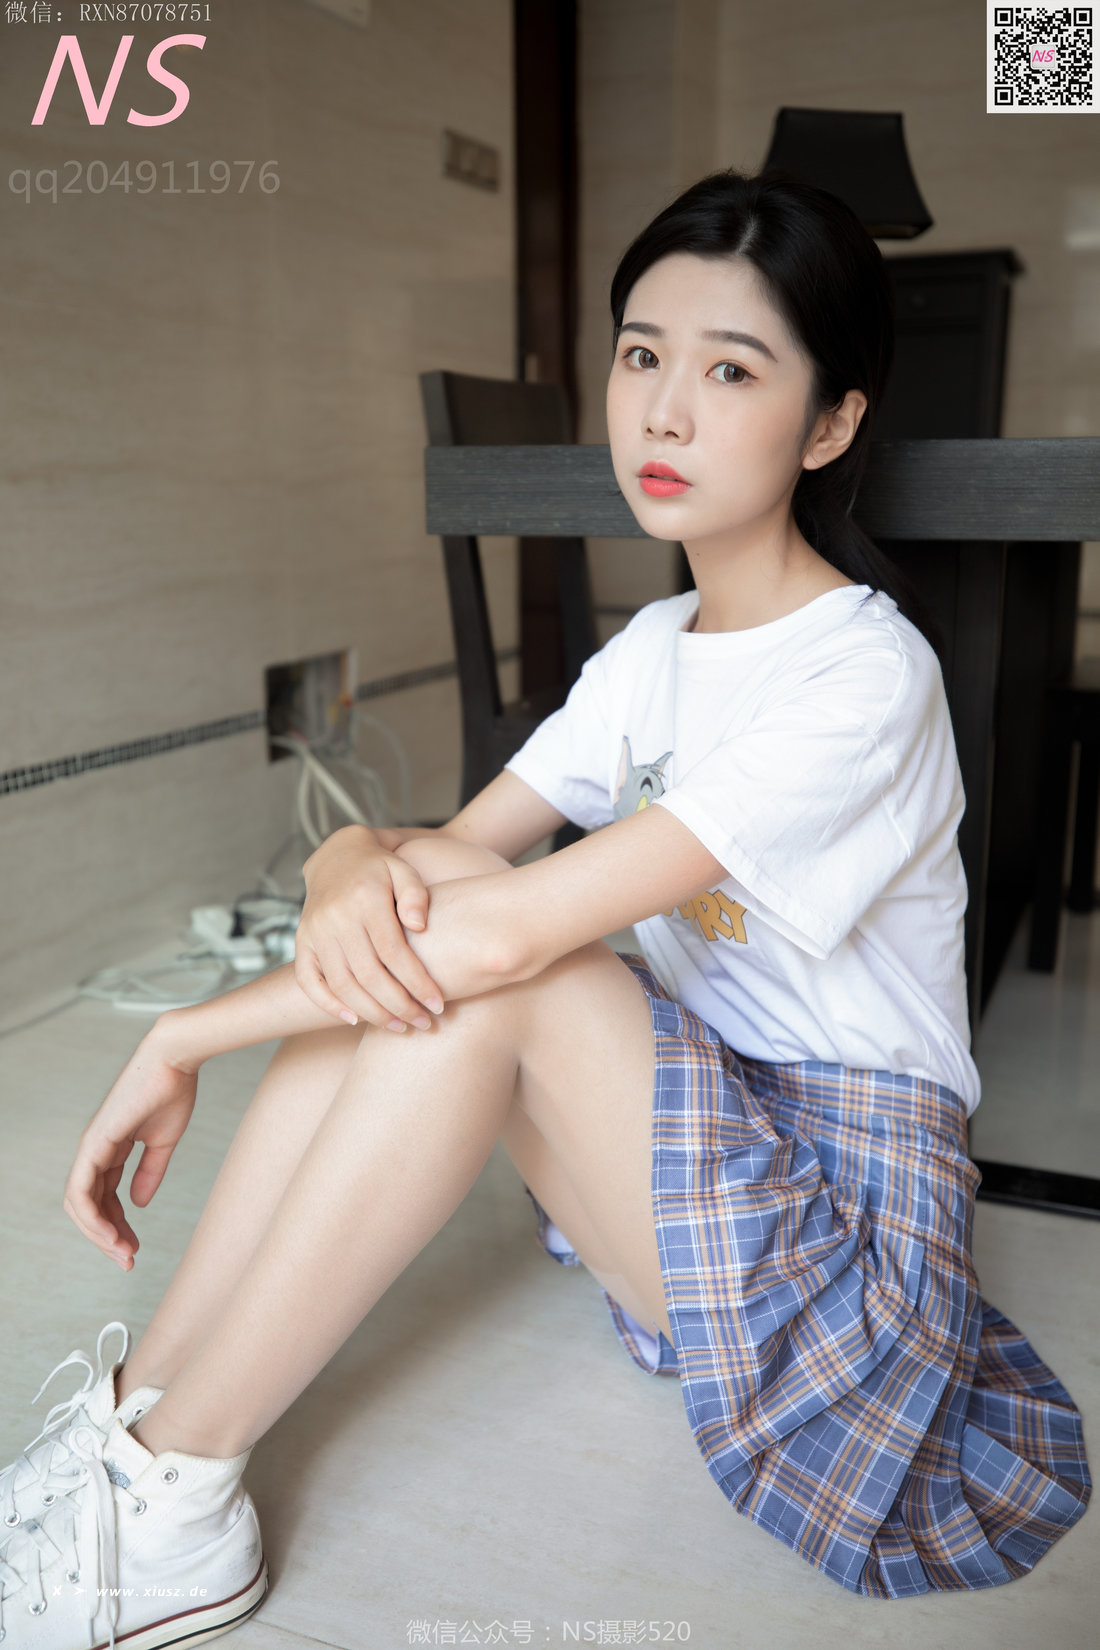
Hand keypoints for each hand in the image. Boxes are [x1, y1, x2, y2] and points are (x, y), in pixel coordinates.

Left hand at [62, 1024, 199, 1269]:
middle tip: (127, 1260)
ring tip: (123, 1253)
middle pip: (88, 1205)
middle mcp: (95, 1150)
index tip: (135, 1248)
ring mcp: (91, 1146)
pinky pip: (81, 1189)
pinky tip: (109, 1233)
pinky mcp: (95, 1143)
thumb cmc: (171, 1091)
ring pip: (80, 1203)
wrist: (174, 1061)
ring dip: (99, 1233)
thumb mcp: (162, 1142)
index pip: (105, 1197)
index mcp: (111, 1149)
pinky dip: (92, 1216)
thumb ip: (150, 1172)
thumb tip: (138, 1203)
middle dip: (106, 1237)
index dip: (118, 1225)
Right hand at [296, 826, 445, 1030]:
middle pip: (368, 975)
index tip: (438, 1005)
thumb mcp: (405, 870)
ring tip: (399, 1027)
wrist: (337, 855)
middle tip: (423, 1023)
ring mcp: (315, 930)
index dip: (417, 984)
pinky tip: (354, 1019)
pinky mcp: (302, 940)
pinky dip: (327, 1004)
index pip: (394, 953)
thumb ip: (416, 895)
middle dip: (399, 1006)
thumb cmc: (381, 868)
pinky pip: (308, 980)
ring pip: (342, 984)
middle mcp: (336, 917)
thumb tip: (420, 926)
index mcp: (365, 899)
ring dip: (371, 1012)